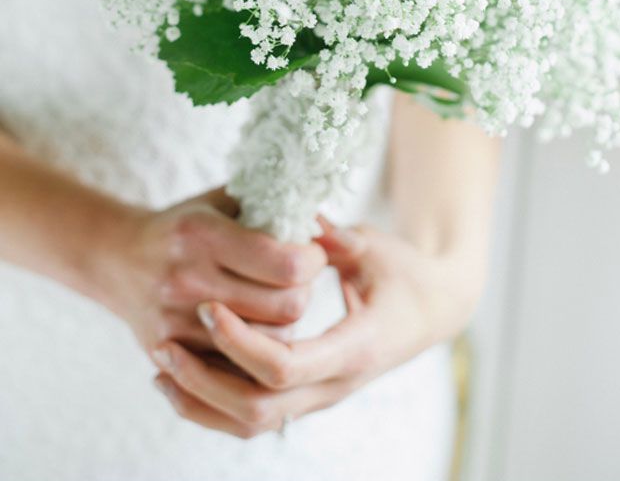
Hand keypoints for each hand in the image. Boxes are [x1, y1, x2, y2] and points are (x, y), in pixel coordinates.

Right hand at [100, 187, 327, 355]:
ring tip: (279, 300)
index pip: (286, 264)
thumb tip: (323, 221)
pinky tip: (255, 324)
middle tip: (299, 277)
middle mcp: (188, 278)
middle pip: (285, 307)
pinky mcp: (171, 352)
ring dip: (286, 322)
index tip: (311, 252)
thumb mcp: (221, 200)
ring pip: (269, 340)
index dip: (313, 259)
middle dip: (305, 290)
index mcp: (203, 233)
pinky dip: (255, 347)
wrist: (115, 258)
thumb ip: (269, 204)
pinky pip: (237, 363)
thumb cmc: (183, 225)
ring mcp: (177, 321)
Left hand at [149, 217, 477, 437]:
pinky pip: (255, 418)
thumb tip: (294, 217)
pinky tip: (181, 379)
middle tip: (167, 339)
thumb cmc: (405, 270)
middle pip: (257, 406)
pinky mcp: (311, 395)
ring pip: (250, 422)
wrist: (436, 308)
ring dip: (201, 398)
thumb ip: (332, 234)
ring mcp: (322, 395)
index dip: (240, 340)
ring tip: (161, 362)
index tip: (211, 306)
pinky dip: (212, 406)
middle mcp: (336, 383)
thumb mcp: (373, 246)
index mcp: (354, 347)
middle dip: (206, 378)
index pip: (284, 365)